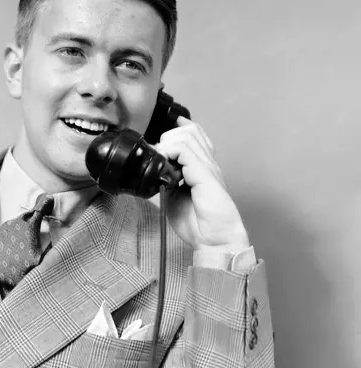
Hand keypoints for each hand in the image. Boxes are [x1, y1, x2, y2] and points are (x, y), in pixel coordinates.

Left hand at [153, 117, 249, 250]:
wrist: (215, 240)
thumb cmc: (198, 223)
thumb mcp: (174, 198)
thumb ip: (165, 181)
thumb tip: (151, 171)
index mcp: (203, 167)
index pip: (195, 134)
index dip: (178, 127)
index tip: (162, 133)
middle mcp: (207, 163)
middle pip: (190, 130)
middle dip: (168, 136)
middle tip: (158, 154)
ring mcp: (207, 167)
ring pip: (187, 135)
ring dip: (168, 143)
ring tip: (161, 160)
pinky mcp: (205, 174)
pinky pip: (185, 150)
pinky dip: (170, 151)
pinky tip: (165, 165)